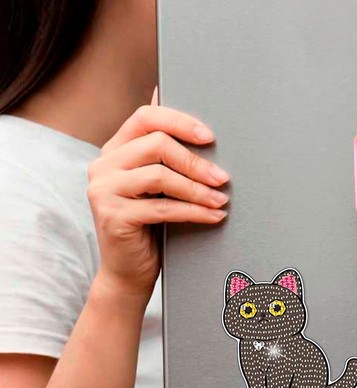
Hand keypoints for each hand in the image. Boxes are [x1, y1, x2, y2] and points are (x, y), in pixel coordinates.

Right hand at [87, 97, 228, 298]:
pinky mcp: (112, 216)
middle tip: (223, 178)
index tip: (209, 137)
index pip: (146, 117)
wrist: (129, 270)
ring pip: (160, 175)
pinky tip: (214, 215)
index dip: (180, 121)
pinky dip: (194, 211)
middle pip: (157, 143)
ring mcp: (103, 190)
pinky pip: (162, 208)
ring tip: (221, 200)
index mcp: (116, 148)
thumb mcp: (161, 184)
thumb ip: (171, 158)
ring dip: (198, 189)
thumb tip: (208, 133)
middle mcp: (104, 164)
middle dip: (196, 161)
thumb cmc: (152, 222)